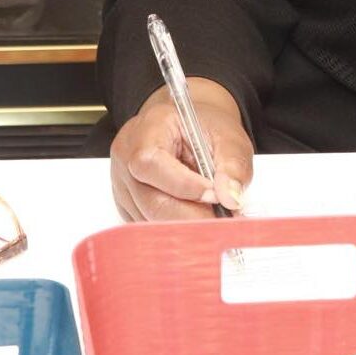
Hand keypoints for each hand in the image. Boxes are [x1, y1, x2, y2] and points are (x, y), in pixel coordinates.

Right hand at [110, 78, 253, 220]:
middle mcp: (126, 154)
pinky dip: (173, 228)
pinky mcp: (125, 203)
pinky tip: (193, 216)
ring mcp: (121, 181)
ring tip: (211, 216)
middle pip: (150, 199)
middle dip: (190, 216)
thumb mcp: (229, 136)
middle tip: (222, 221)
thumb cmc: (205, 130)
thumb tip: (229, 197)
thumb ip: (234, 164)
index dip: (184, 186)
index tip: (216, 196)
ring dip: (184, 225)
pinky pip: (147, 224)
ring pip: (149, 218)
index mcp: (149, 127)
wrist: (189, 130)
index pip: (152, 162)